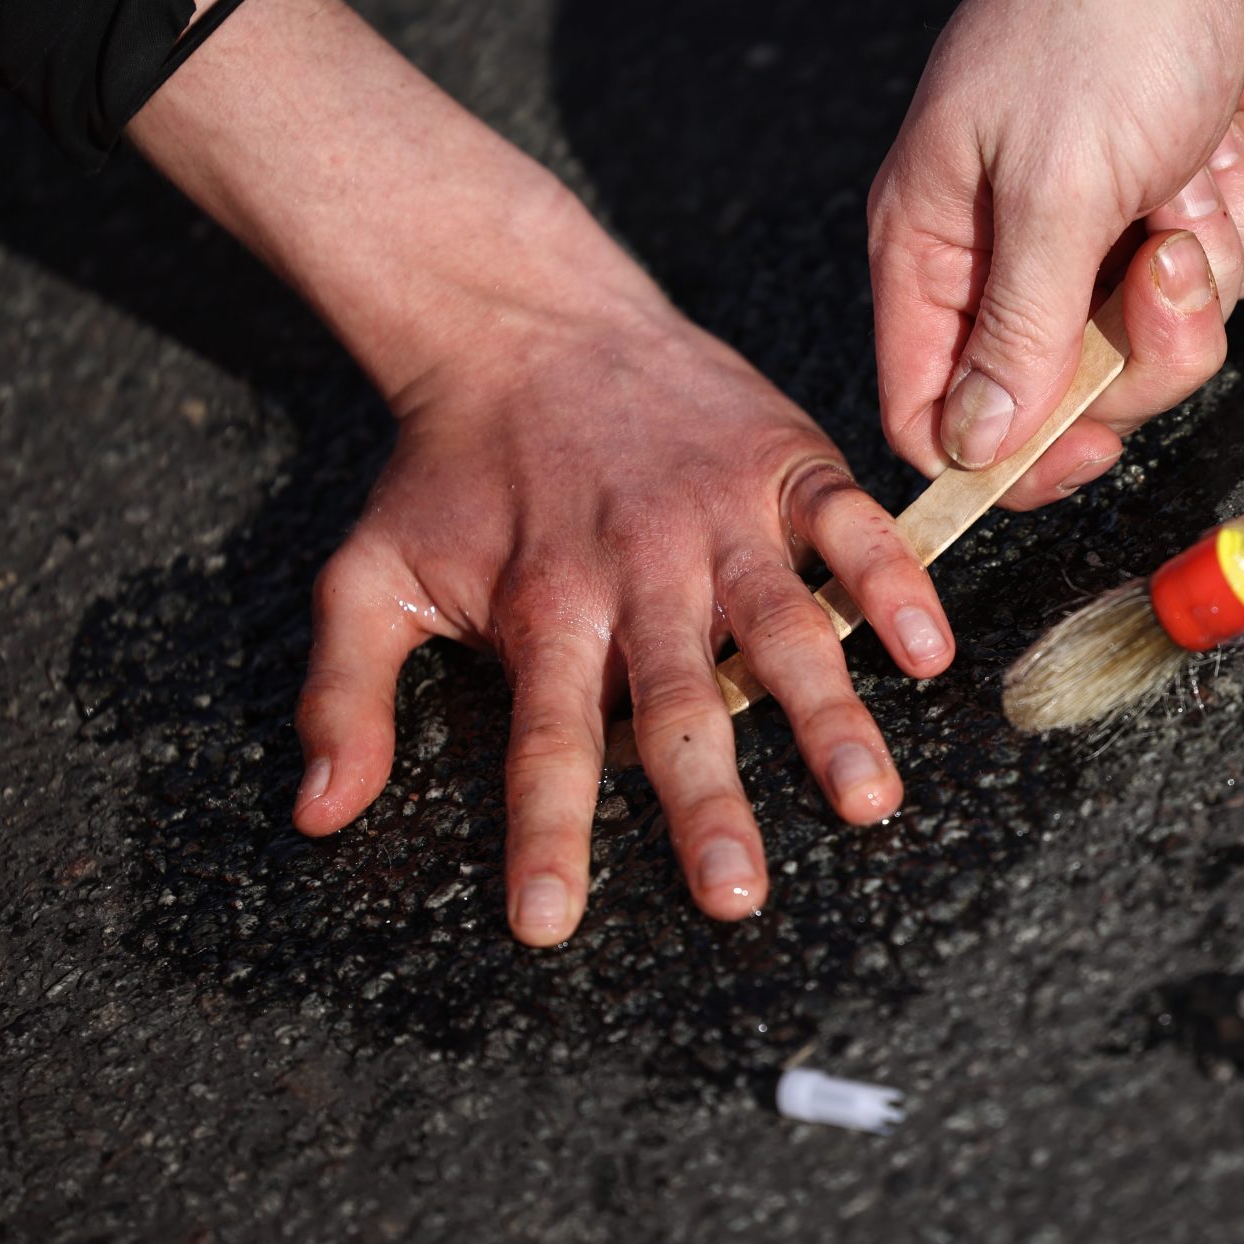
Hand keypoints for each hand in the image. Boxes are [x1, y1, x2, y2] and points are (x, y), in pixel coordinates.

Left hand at [128, 0, 953, 943]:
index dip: (547, 835)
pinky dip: (891, 583)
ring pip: (781, 626)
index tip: (552, 925)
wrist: (521, 318)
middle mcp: (636, 569)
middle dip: (706, 804)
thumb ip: (344, 693)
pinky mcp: (782, 462)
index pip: (545, 740)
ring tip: (865, 800)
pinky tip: (926, 652)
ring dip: (825, 716)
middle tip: (737, 897)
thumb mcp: (368, 571)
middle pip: (675, 703)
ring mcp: (719, 514)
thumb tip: (316, 814)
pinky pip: (849, 527)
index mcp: (542, 605)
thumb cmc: (451, 465)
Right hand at [867, 0, 1243, 504]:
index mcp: (934, 237)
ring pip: (1158, 338)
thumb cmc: (1109, 8)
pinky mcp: (1183, 193)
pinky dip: (1243, 226)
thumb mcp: (1055, 190)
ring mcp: (1103, 218)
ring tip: (1196, 179)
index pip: (935, 407)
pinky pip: (1223, 276)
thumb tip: (973, 447)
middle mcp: (1010, 239)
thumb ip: (1017, 333)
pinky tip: (1228, 153)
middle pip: (1066, 390)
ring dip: (1203, 274)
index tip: (1088, 444)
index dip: (1007, 452)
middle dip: (1142, 346)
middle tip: (1168, 261)